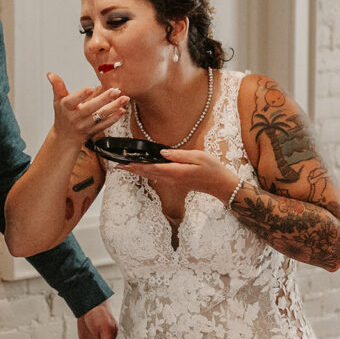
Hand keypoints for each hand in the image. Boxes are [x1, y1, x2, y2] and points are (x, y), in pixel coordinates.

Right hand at [47, 72, 128, 142]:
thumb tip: (50, 74)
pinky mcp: (94, 130)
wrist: (66, 137)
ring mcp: (86, 125)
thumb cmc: (63, 115)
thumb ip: (57, 86)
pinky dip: (114, 118)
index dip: (81, 95)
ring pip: (101, 116)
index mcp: (67, 108)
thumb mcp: (58, 100)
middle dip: (104, 99)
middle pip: (91, 108)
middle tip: (116, 90)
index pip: (73, 101)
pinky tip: (122, 110)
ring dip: (114, 107)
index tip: (90, 88)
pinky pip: (105, 124)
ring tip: (125, 98)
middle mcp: (77, 117)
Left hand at [121, 148, 237, 201]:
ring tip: (127, 168)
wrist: (221, 185)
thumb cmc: (212, 169)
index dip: (136, 165)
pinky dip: (148, 173)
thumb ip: (178, 155)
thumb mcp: (197, 157)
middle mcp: (172, 179)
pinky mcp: (178, 182)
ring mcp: (175, 182)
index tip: (124, 163)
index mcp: (176, 172)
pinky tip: (145, 171)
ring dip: (138, 172)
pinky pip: (159, 177)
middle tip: (118, 166)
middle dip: (132, 170)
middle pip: (148, 173)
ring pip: (152, 176)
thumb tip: (162, 153)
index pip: (151, 167)